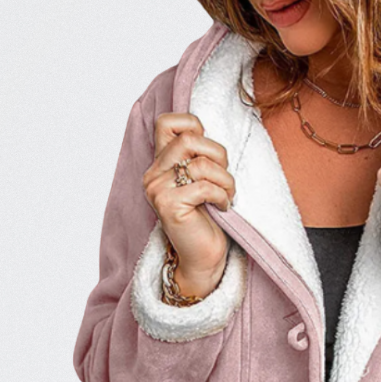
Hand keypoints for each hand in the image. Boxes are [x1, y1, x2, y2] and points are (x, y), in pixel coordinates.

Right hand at [142, 113, 236, 291]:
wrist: (202, 259)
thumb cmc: (207, 220)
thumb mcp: (201, 181)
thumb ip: (197, 156)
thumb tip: (207, 131)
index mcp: (160, 164)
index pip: (167, 122)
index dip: (194, 127)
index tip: (209, 154)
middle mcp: (153, 175)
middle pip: (189, 139)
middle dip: (218, 155)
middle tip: (225, 178)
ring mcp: (158, 190)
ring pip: (200, 164)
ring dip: (225, 180)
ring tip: (227, 195)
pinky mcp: (169, 206)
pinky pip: (204, 187)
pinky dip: (221, 196)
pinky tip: (223, 207)